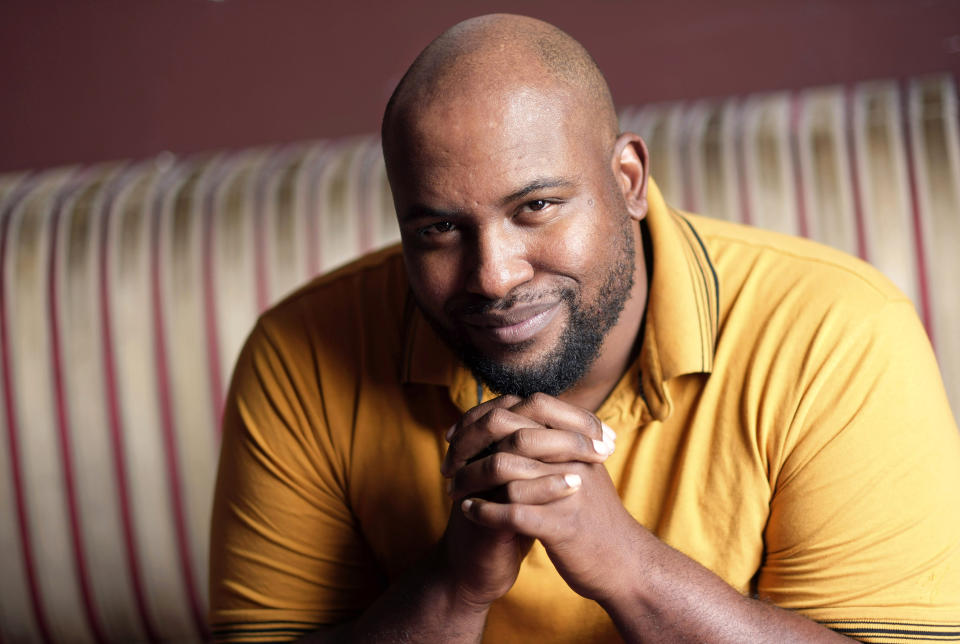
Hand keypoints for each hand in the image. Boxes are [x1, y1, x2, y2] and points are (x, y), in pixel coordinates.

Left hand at [446, 393, 642, 604]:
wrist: (626, 564)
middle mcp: (576, 460)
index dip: (489, 414)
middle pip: (516, 433)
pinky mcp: (563, 526)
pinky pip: (514, 512)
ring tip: (454, 488)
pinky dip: (485, 512)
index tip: (461, 432)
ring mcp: (569, 492)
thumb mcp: (584, 470)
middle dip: (474, 445)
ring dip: (472, 480)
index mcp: (579, 442)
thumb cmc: (596, 517)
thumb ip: (559, 444)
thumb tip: (521, 416)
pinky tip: (468, 512)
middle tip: (451, 461)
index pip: (532, 406)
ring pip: (508, 470)